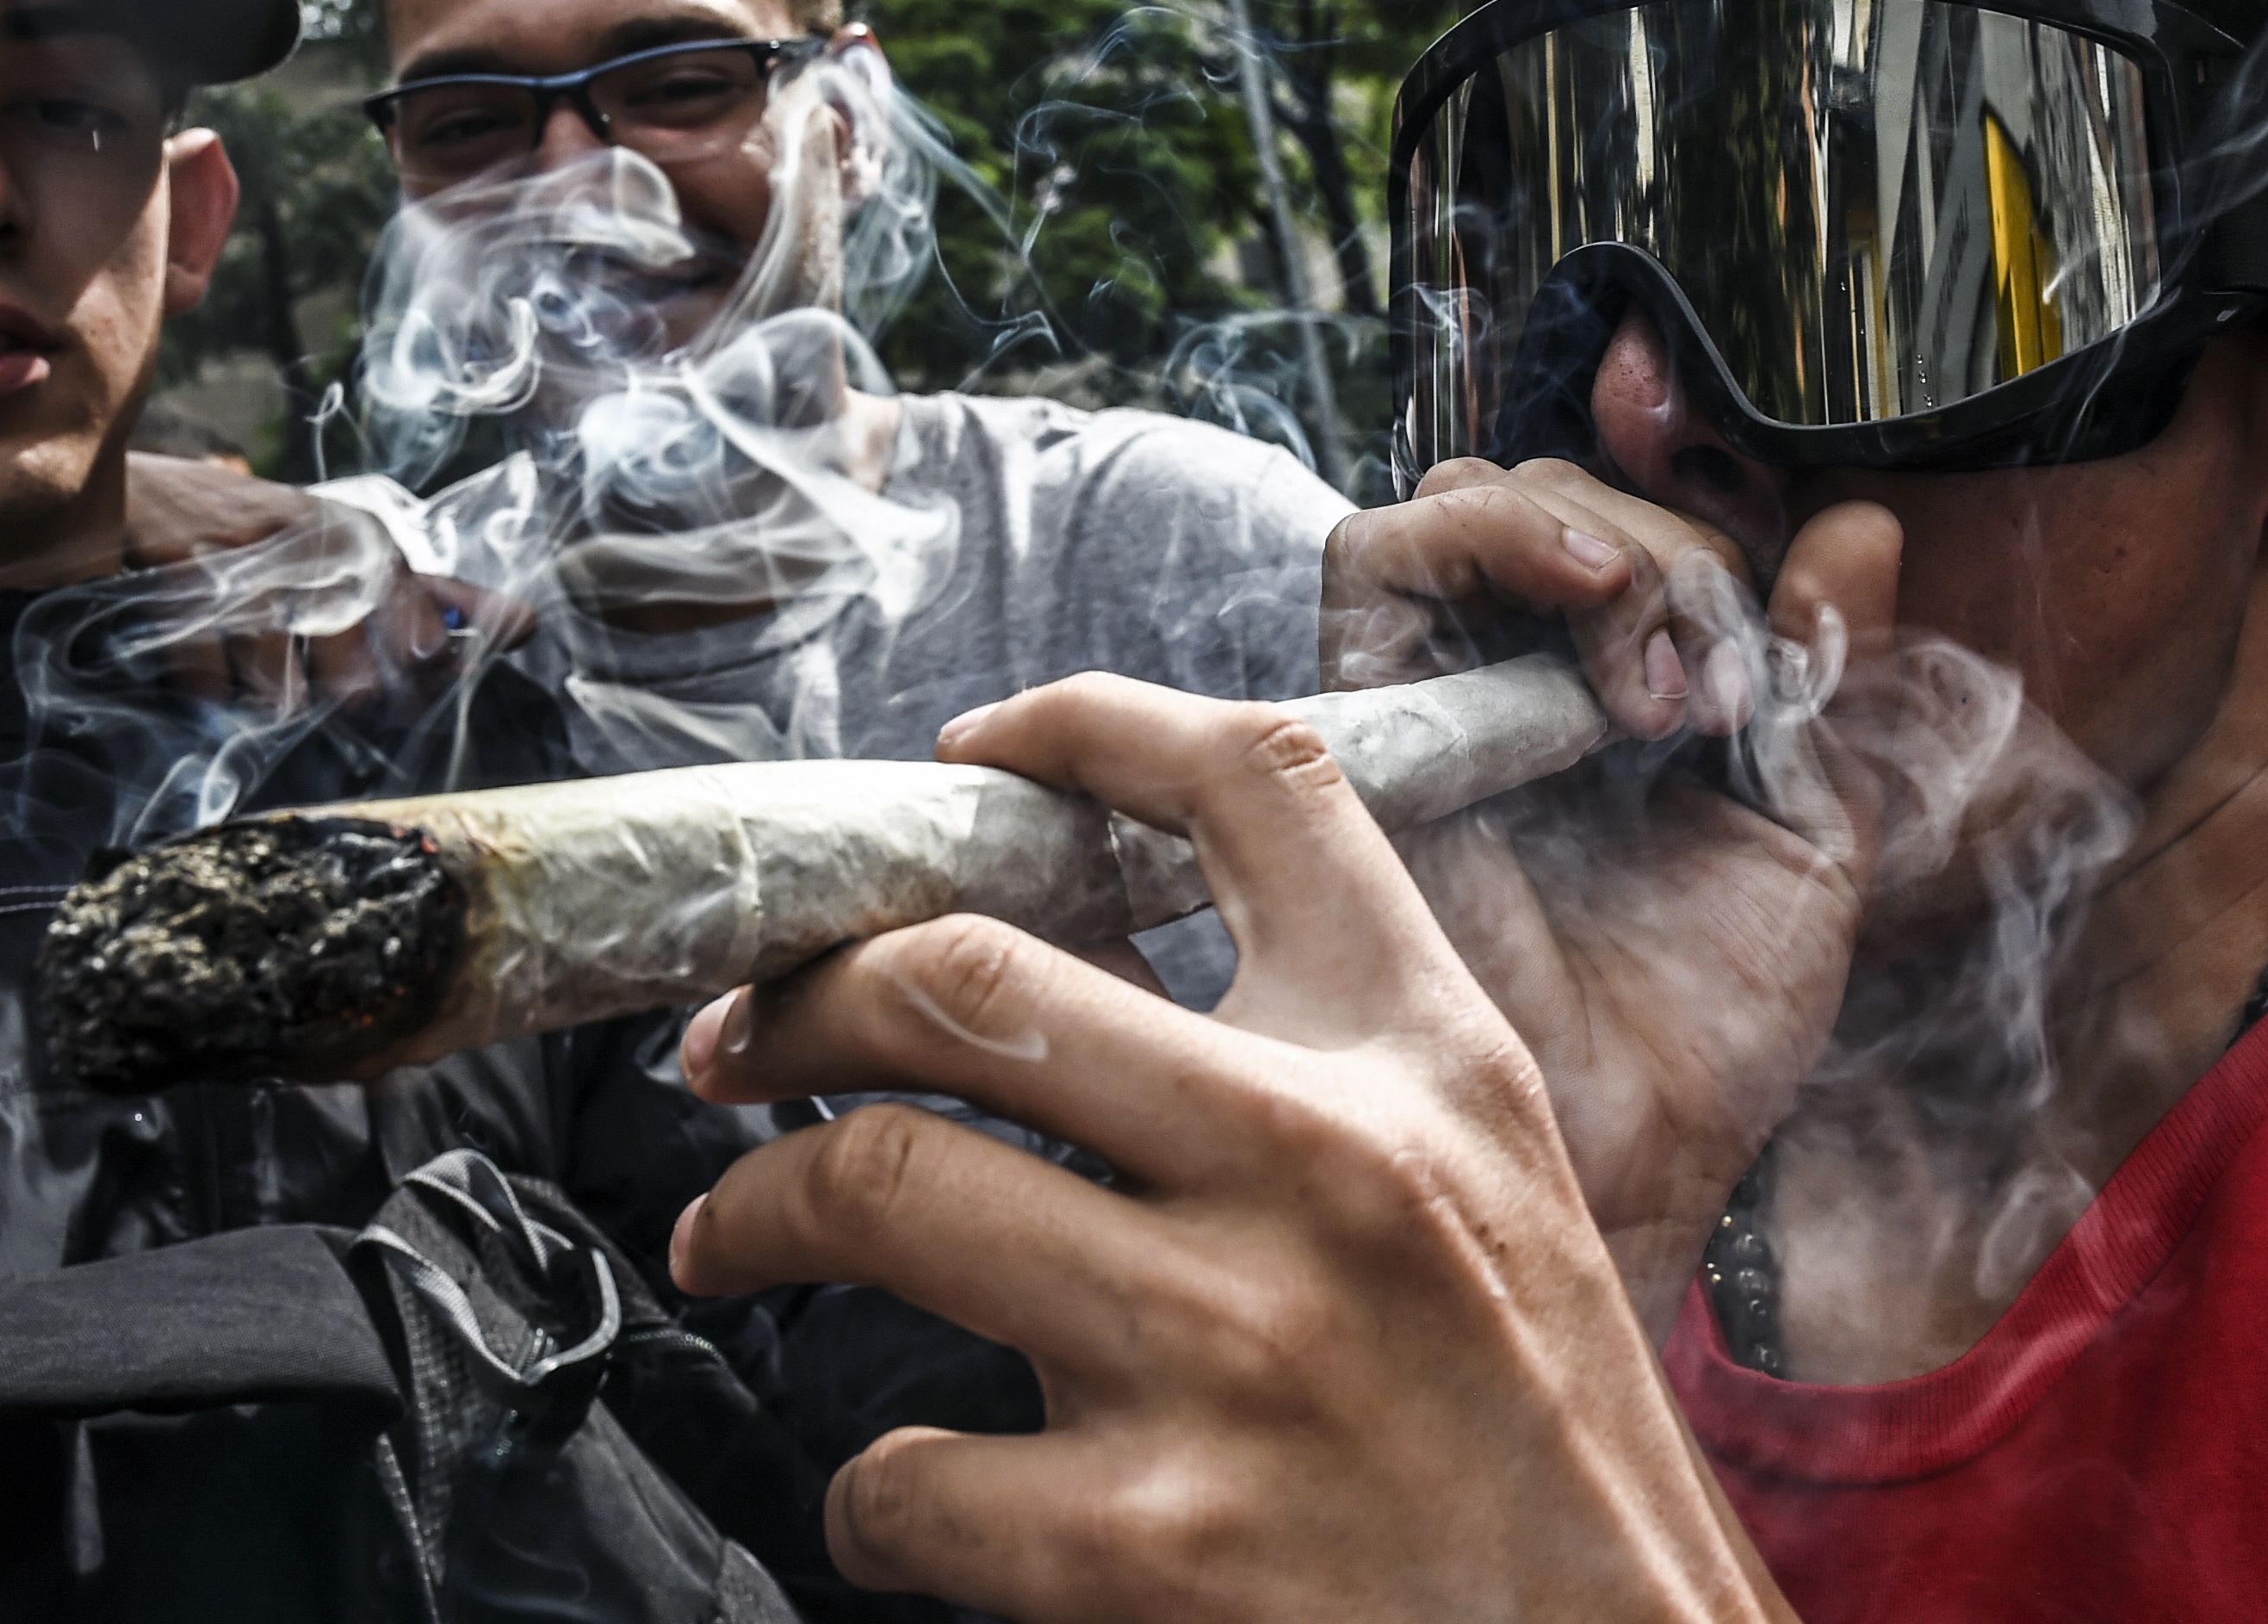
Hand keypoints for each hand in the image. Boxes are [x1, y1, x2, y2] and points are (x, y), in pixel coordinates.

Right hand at [119, 452, 530, 714]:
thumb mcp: (352, 555)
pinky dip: (206, 692)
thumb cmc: (260, 540)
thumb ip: (441, 599)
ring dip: (263, 697)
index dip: (410, 691)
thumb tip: (529, 626)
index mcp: (369, 542)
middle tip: (304, 675)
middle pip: (360, 690)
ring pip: (285, 698)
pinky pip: (215, 691)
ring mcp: (252, 568)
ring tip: (245, 656)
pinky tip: (201, 654)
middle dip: (333, 704)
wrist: (142, 495)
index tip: (386, 692)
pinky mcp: (185, 587)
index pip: (429, 649)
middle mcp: (321, 550)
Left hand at [668, 678, 1794, 1623]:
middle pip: (966, 976)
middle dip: (798, 998)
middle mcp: (1331, 1168)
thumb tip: (1060, 970)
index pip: (1258, 787)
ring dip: (754, 1212)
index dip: (1088, 726)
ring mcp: (1235, 1349)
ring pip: (880, 1185)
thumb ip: (1320, 1054)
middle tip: (735, 1042)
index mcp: (1425, 1060)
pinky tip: (896, 1496)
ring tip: (726, 1237)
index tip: (969, 754)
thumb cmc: (1541, 1432)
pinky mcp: (1156, 1542)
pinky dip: (867, 1489)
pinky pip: (909, 1472)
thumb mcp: (1482, 1179)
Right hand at [1320, 463, 1902, 1321]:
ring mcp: (1426, 692)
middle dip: (1667, 547)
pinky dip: (1495, 534)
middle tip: (1727, 688)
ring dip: (1596, 541)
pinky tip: (1596, 599)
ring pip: (1467, 497)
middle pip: (1551, 492)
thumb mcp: (1811, 818)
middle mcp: (1501, 680)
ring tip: (1664, 675)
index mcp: (1604, 695)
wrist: (1637, 1151)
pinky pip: (1377, 556)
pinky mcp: (1358, 711)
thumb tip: (1862, 519)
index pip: (1625, 525)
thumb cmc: (1708, 1025)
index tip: (1787, 595)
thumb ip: (1828, 672)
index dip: (1699, 508)